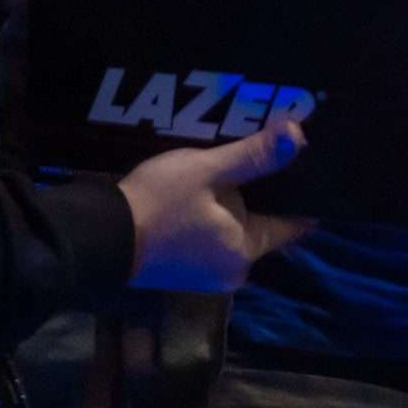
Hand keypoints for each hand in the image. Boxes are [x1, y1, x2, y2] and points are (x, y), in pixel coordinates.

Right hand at [118, 120, 312, 291]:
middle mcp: (233, 269)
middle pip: (263, 222)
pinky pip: (216, 233)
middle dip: (266, 190)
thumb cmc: (158, 203)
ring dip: (238, 200)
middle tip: (273, 150)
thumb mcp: (208, 170)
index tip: (307, 162)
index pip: (292, 223)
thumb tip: (299, 135)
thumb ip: (255, 155)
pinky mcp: (187, 267)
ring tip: (243, 159)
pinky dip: (218, 212)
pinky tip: (213, 184)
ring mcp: (208, 272)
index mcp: (245, 251)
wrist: (100, 235)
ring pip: (237, 227)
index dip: (299, 190)